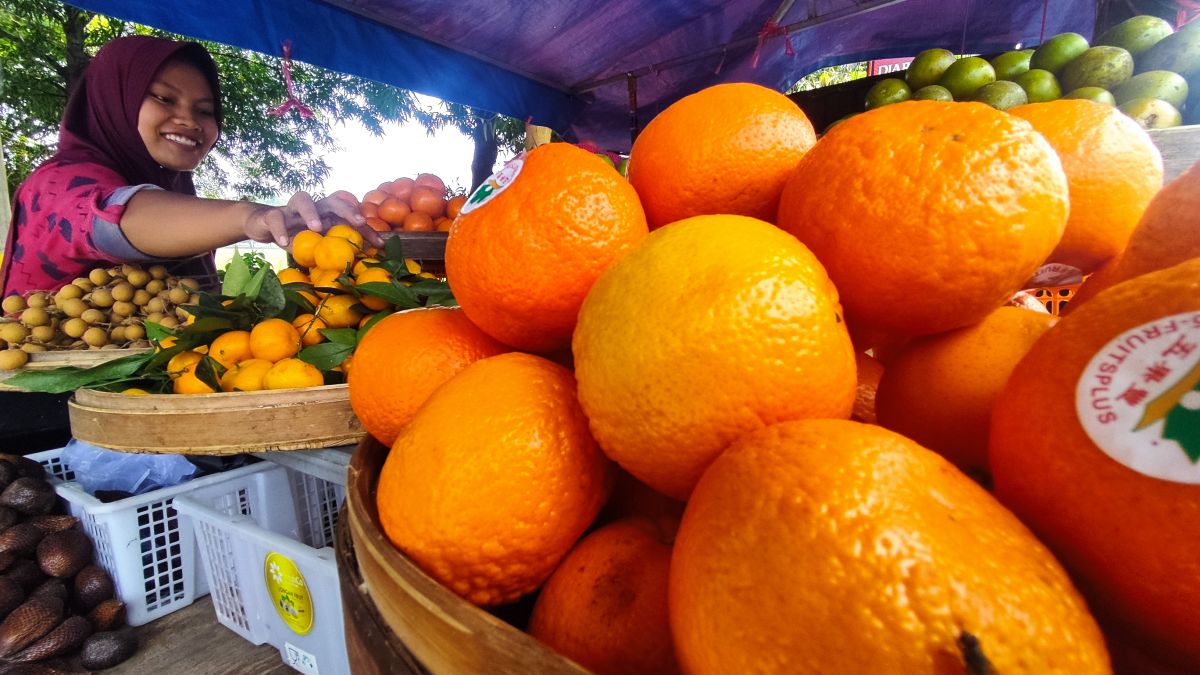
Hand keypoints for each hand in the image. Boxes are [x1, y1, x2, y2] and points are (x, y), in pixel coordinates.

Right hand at [243, 190, 383, 247]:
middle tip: (358, 222)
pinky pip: (276, 218)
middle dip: (347, 209)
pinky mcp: (271, 215)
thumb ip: (332, 251)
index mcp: (327, 215)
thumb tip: (357, 268)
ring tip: (316, 227)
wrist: (262, 225)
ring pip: (302, 199)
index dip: (366, 229)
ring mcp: (291, 209)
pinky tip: (286, 243)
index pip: (350, 218)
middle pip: (332, 200)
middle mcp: (313, 208)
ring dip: (311, 211)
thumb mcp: (316, 245)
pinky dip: (281, 230)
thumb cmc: (295, 236)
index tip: (380, 244)